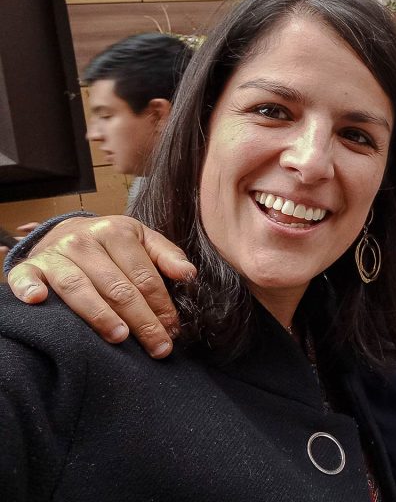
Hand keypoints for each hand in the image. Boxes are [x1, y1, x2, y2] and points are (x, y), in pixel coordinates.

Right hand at [5, 215, 195, 357]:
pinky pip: (26, 278)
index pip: (144, 277)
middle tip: (157, 346)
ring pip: (79, 288)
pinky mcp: (30, 267)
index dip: (162, 306)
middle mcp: (84, 241)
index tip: (172, 330)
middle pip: (118, 287)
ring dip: (99, 315)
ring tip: (120, 337)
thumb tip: (188, 275)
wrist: (66, 231)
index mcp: (117, 232)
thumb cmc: (112, 243)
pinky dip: (30, 289)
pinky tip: (39, 301)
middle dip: (142, 321)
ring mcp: (55, 254)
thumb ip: (167, 256)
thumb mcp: (143, 240)